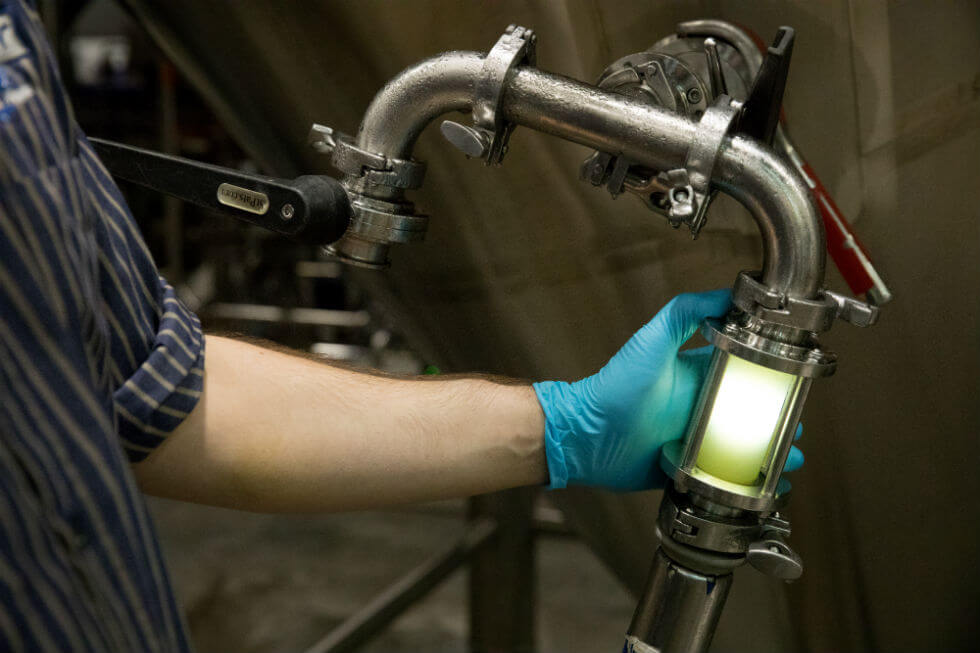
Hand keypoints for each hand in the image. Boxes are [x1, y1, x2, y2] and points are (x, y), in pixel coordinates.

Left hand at [533, 289, 803, 490]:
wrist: (585, 437)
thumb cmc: (614, 388)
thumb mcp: (651, 342)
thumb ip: (683, 314)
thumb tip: (725, 293)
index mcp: (696, 376)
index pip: (742, 373)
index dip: (769, 378)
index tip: (795, 383)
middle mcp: (697, 407)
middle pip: (748, 414)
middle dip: (775, 423)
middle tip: (794, 431)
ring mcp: (692, 439)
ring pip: (740, 447)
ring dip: (766, 455)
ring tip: (786, 461)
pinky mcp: (685, 468)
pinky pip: (720, 475)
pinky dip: (744, 480)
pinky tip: (762, 485)